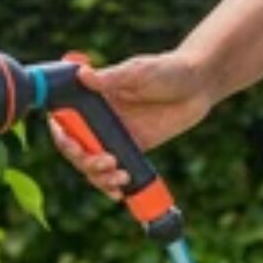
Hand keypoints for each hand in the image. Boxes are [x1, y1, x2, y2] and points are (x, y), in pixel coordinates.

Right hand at [49, 53, 216, 197]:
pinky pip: (113, 172)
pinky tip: (119, 192)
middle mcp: (99, 120)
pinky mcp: (131, 150)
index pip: (64, 122)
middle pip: (75, 149)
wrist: (200, 85)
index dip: (62, 136)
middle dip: (85, 161)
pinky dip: (111, 186)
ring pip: (91, 166)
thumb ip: (112, 78)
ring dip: (98, 177)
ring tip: (120, 177)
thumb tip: (82, 75)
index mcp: (94, 100)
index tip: (74, 145)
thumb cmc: (170, 70)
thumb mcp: (140, 72)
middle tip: (106, 162)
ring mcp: (114, 137)